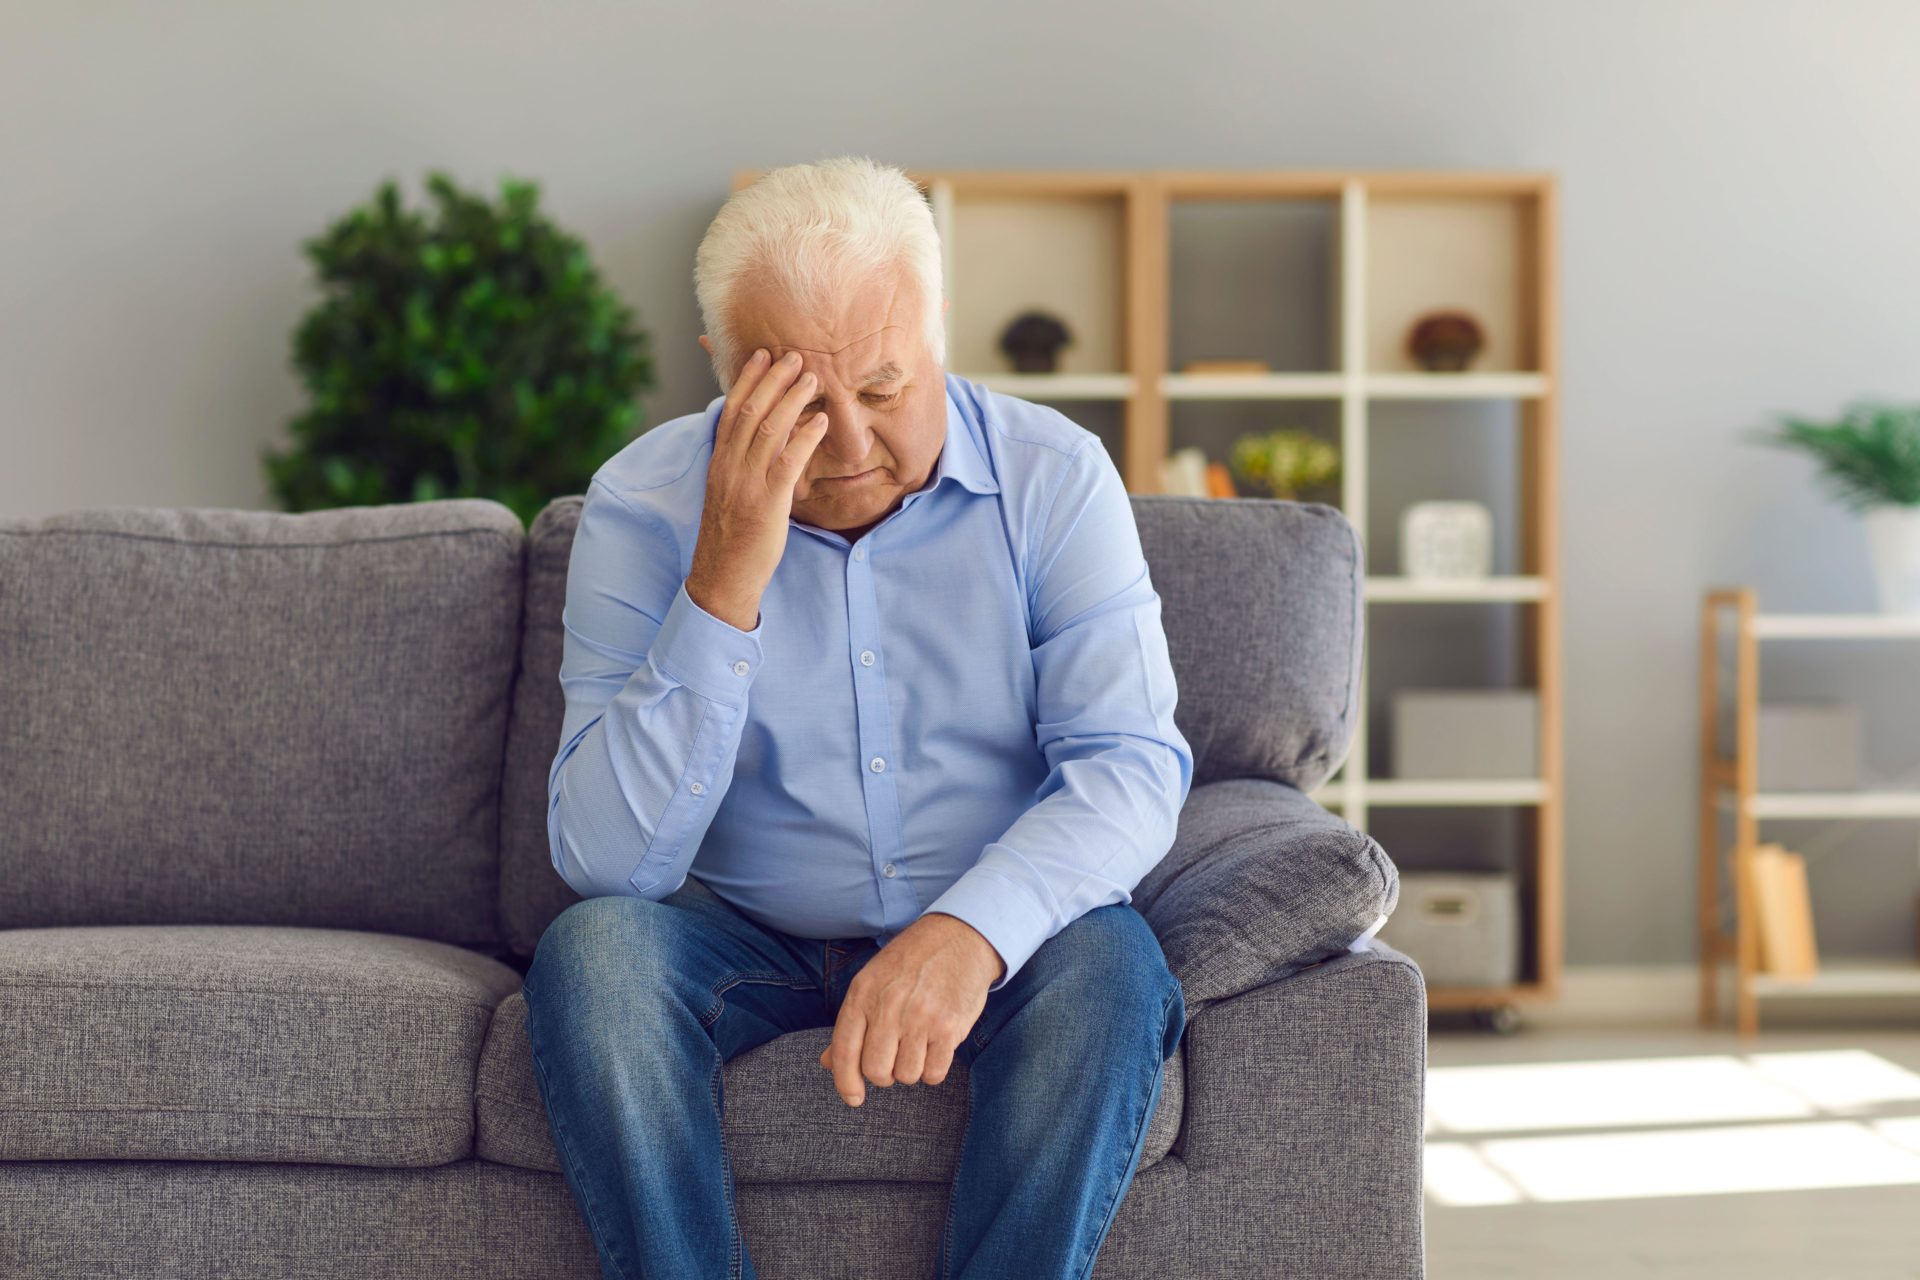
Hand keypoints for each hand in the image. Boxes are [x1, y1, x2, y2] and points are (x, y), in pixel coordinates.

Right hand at [686, 348, 829, 630]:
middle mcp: (729, 467)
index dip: (747, 380)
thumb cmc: (731, 536)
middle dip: (772, 380)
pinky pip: (788, 463)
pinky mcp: (767, 503)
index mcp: (719, 462)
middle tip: (795, 355)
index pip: (731, 410)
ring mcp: (747, 484)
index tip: (762, 355)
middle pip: (750, 412)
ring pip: (768, 431)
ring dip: (792, 400)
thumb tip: (761, 438)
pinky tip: (821, 422)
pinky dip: (805, 438)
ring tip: (813, 379)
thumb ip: (741, 463)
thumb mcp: (729, 492)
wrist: (722, 575)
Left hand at [819, 913, 1005, 1106]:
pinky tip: (936, 1047)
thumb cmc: (910, 963)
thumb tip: (827, 1063)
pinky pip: (934, 1073)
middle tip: (895, 1057)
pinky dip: (934, 1069)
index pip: (844, 1051)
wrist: (957, 938)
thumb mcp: (871, 982)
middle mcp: (888, 1007)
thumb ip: (850, 1024)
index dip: (845, 1082)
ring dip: (911, 1069)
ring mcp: (920, 1017)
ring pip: (906, 1075)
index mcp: (862, 994)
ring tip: (918, 1044)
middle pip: (876, 1071)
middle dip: (885, 1074)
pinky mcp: (949, 1027)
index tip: (854, 1097)